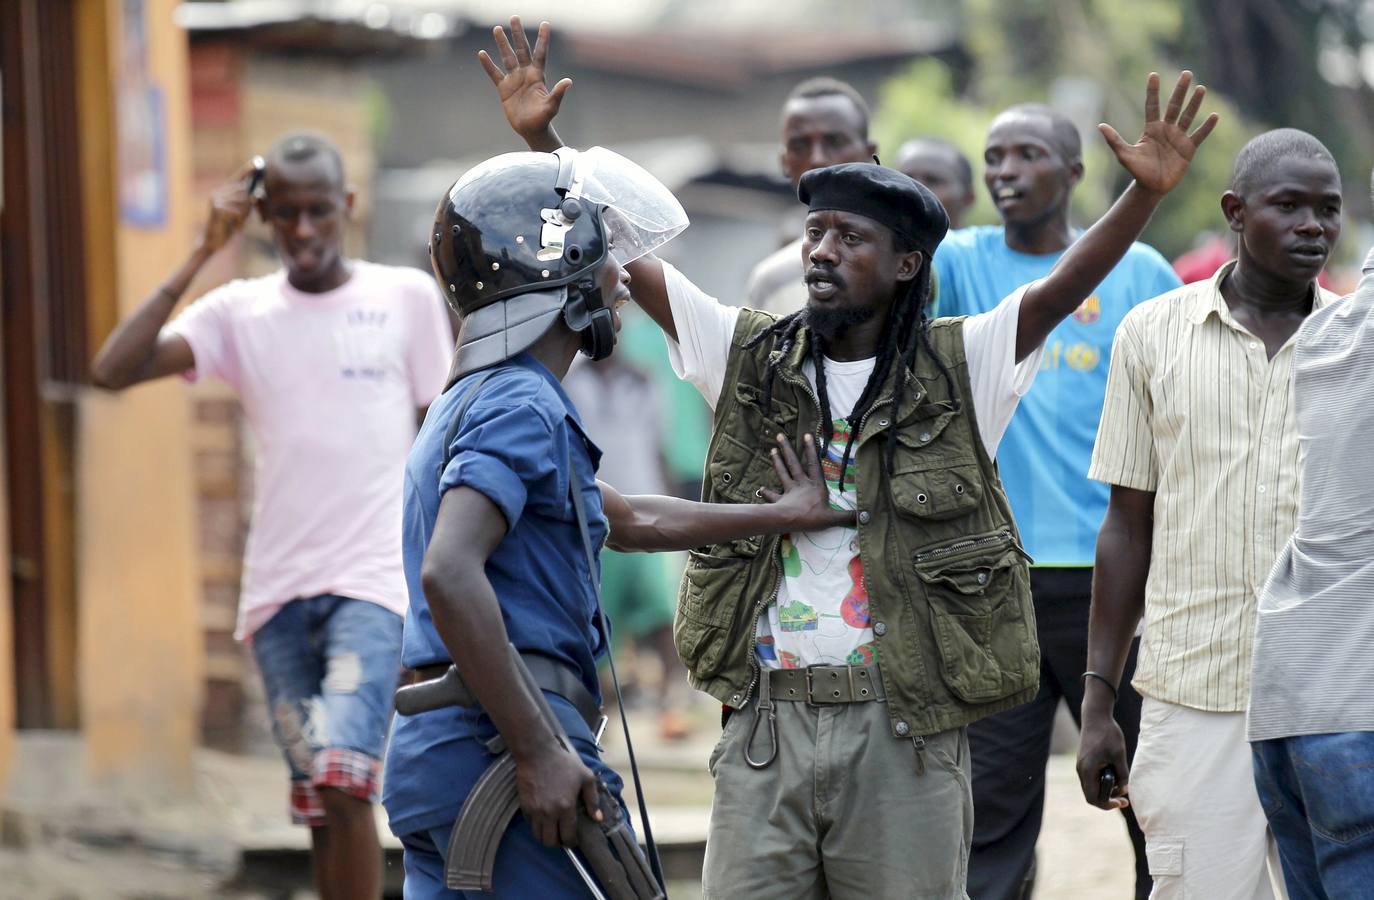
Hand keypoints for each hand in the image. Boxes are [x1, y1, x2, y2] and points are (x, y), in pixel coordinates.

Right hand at [198, 162, 255, 254]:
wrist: (213, 242)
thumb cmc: (228, 227)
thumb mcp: (242, 214)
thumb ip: (248, 203)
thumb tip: (257, 193)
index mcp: (223, 192)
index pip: (237, 178)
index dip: (247, 170)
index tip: (258, 161)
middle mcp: (218, 192)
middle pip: (244, 192)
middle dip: (249, 206)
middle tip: (242, 219)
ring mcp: (216, 199)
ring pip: (242, 202)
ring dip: (244, 216)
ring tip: (236, 224)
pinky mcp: (216, 208)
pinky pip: (237, 212)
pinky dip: (239, 221)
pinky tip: (233, 227)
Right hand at [478, 17, 570, 149]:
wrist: (531, 129)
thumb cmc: (544, 118)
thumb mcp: (552, 106)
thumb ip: (558, 93)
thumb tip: (568, 81)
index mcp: (538, 76)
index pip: (541, 53)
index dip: (543, 39)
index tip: (545, 24)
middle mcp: (526, 74)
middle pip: (522, 50)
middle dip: (518, 34)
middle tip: (514, 17)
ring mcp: (514, 80)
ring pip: (507, 57)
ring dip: (502, 44)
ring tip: (497, 29)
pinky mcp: (504, 89)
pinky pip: (494, 74)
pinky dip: (488, 65)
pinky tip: (482, 54)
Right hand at [514, 739, 603, 846]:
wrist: (538, 754)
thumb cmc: (564, 764)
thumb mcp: (586, 777)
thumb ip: (592, 800)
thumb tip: (597, 819)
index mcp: (566, 807)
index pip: (568, 837)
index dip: (572, 842)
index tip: (573, 840)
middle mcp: (550, 813)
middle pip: (550, 842)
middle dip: (558, 842)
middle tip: (562, 836)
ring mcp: (535, 811)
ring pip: (538, 836)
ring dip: (546, 836)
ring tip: (552, 829)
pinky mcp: (524, 807)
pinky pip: (530, 824)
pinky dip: (536, 825)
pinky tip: (543, 818)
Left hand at [760, 433, 852, 529]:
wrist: (790, 521)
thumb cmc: (812, 517)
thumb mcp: (833, 518)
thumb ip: (848, 516)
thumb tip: (866, 515)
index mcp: (815, 485)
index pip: (814, 464)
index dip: (811, 449)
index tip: (807, 434)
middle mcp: (801, 484)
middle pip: (793, 463)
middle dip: (787, 449)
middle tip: (779, 435)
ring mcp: (789, 491)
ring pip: (782, 473)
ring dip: (777, 462)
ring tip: (772, 450)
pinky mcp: (779, 501)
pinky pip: (772, 496)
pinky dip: (766, 492)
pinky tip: (760, 489)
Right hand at [1076, 709, 1130, 810]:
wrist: (1095, 716)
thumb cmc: (1108, 734)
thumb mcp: (1119, 755)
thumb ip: (1122, 774)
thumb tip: (1125, 790)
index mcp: (1088, 770)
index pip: (1093, 798)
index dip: (1107, 805)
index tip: (1122, 802)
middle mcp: (1081, 769)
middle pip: (1091, 794)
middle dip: (1107, 798)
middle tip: (1123, 796)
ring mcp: (1081, 765)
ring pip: (1091, 786)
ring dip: (1105, 789)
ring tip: (1120, 783)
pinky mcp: (1084, 760)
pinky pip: (1091, 777)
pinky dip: (1101, 781)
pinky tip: (1113, 774)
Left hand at [1099, 71, 1218, 196]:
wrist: (1151, 187)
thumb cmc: (1137, 171)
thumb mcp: (1124, 155)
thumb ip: (1114, 140)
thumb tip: (1100, 126)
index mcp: (1151, 129)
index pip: (1152, 105)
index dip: (1152, 91)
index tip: (1153, 75)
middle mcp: (1166, 129)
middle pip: (1174, 106)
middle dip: (1180, 90)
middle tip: (1187, 73)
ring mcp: (1179, 138)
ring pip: (1188, 116)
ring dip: (1195, 103)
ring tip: (1201, 88)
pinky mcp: (1189, 148)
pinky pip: (1199, 135)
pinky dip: (1206, 126)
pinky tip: (1214, 115)